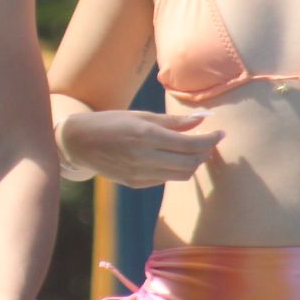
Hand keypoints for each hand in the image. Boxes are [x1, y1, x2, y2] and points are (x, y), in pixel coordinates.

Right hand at [57, 109, 222, 187]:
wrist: (79, 142)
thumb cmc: (111, 122)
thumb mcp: (141, 116)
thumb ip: (173, 121)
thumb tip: (203, 120)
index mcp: (145, 135)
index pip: (189, 144)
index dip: (209, 140)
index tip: (220, 133)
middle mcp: (143, 157)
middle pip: (189, 162)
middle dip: (205, 153)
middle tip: (210, 142)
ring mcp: (139, 174)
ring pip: (180, 175)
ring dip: (193, 164)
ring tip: (195, 151)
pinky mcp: (135, 183)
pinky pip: (165, 180)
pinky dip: (176, 170)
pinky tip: (174, 158)